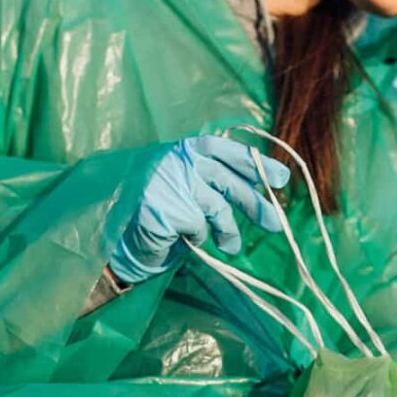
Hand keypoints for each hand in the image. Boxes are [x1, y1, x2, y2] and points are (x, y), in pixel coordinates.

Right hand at [109, 136, 290, 284]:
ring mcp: (168, 184)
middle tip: (276, 224)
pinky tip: (181, 238)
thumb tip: (263, 190)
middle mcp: (176, 162)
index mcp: (183, 150)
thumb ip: (214, 180)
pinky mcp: (163, 208)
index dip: (254, 163)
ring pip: (216, 207)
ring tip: (231, 247)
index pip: (224, 149)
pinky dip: (195, 238)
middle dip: (254, 203)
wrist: (115, 231)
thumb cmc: (157, 209)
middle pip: (226, 179)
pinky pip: (197, 227)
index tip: (282, 179)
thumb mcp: (186, 185)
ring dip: (227, 231)